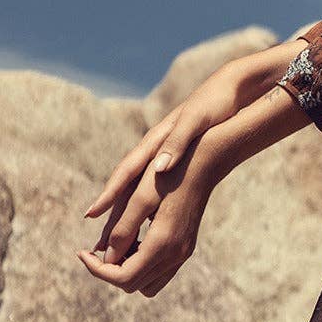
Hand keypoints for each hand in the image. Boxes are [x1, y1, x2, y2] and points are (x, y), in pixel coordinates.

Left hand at [77, 139, 219, 296]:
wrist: (204, 163)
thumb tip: (105, 256)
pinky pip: (158, 272)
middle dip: (109, 270)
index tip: (81, 251)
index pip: (124, 276)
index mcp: (164, 243)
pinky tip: (132, 240)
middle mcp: (176, 255)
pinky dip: (140, 263)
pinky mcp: (185, 249)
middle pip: (133, 284)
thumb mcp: (140, 197)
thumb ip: (122, 229)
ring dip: (126, 269)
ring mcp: (183, 254)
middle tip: (95, 248)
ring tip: (115, 244)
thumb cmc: (169, 174)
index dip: (97, 269)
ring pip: (146, 284)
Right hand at [82, 49, 276, 230]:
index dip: (109, 193)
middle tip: (94, 234)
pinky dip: (146, 200)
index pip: (126, 171)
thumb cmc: (215, 103)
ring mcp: (165, 151)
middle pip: (125, 182)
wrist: (230, 87)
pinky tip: (147, 215)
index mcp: (156, 140)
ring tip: (112, 231)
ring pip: (138, 184)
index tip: (91, 213)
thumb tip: (157, 169)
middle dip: (109, 207)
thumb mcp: (196, 121)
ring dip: (124, 206)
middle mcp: (155, 147)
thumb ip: (177, 143)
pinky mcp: (178, 155)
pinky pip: (155, 182)